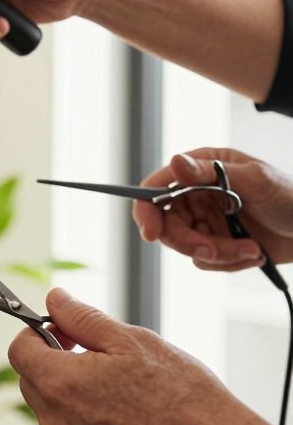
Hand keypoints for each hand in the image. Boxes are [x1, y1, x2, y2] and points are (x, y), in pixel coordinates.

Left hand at [9, 288, 291, 424]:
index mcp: (60, 383)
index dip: (36, 333)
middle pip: (32, 378)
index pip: (18, 349)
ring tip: (117, 385)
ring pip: (51, 407)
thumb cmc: (182, 395)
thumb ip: (82, 318)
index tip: (63, 330)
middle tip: (94, 353)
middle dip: (54, 360)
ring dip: (70, 390)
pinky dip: (85, 419)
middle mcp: (57, 421)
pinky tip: (123, 412)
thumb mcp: (130, 340)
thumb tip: (55, 300)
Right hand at [133, 148, 292, 268]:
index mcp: (199, 170)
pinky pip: (206, 261)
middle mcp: (195, 195)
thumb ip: (211, 172)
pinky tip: (254, 253)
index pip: (156, 187)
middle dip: (190, 242)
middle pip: (166, 224)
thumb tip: (175, 162)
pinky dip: (229, 262)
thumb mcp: (254, 179)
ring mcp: (205, 220)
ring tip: (251, 250)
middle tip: (213, 251)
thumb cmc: (291, 195)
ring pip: (187, 246)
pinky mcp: (216, 243)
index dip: (146, 209)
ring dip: (219, 254)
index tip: (152, 233)